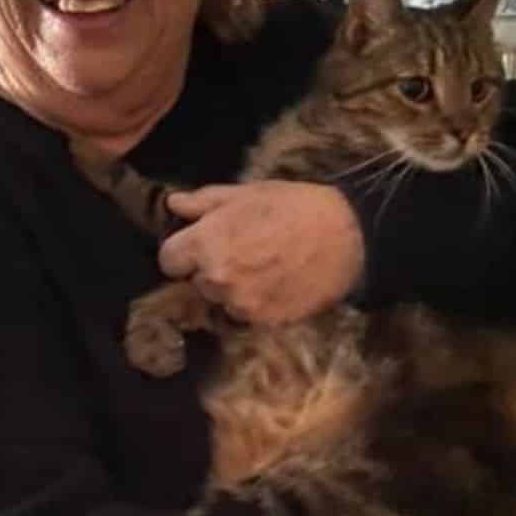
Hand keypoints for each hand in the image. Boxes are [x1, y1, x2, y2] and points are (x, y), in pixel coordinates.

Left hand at [158, 181, 364, 324]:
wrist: (346, 237)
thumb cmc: (294, 207)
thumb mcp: (246, 193)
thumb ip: (203, 202)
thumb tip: (173, 205)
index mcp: (205, 244)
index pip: (169, 260)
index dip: (183, 251)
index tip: (202, 244)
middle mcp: (215, 280)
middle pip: (195, 281)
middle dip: (210, 268)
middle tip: (241, 251)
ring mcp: (239, 305)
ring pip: (220, 300)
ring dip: (232, 288)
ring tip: (262, 267)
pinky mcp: (263, 322)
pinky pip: (245, 314)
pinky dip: (255, 303)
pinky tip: (276, 283)